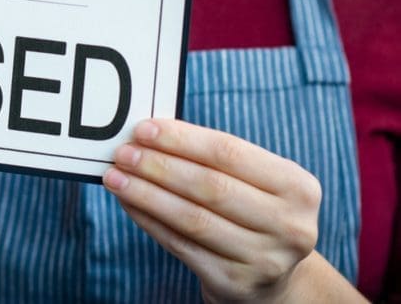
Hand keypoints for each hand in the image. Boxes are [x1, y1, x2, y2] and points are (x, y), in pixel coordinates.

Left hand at [103, 119, 322, 302]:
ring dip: (146, 194)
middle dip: (158, 166)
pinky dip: (148, 220)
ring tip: (115, 176)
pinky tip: (128, 202)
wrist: (274, 274)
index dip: (181, 140)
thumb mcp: (253, 180)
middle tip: (123, 153)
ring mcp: (265, 259)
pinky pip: (180, 245)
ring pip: (192, 218)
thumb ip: (210, 157)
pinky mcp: (235, 284)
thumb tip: (147, 135)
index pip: (229, 152)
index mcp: (297, 186)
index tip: (142, 129)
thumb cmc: (251, 208)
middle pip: (209, 186)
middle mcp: (290, 226)